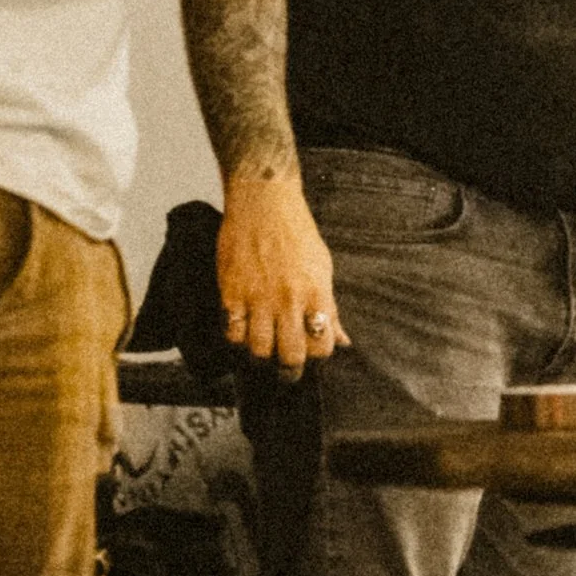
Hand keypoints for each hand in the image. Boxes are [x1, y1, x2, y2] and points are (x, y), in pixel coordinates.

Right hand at [218, 171, 346, 376]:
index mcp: (316, 293)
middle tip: (286, 373)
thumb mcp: (323, 267)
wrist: (264, 202)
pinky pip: (232, 332)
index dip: (317, 357)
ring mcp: (258, 297)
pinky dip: (236, 341)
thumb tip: (343, 341)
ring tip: (262, 354)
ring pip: (258, 350)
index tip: (311, 356)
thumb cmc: (297, 233)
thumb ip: (330, 307)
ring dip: (261, 359)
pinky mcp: (231, 291)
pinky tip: (241, 335)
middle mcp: (289, 299)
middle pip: (290, 356)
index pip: (322, 345)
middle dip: (289, 372)